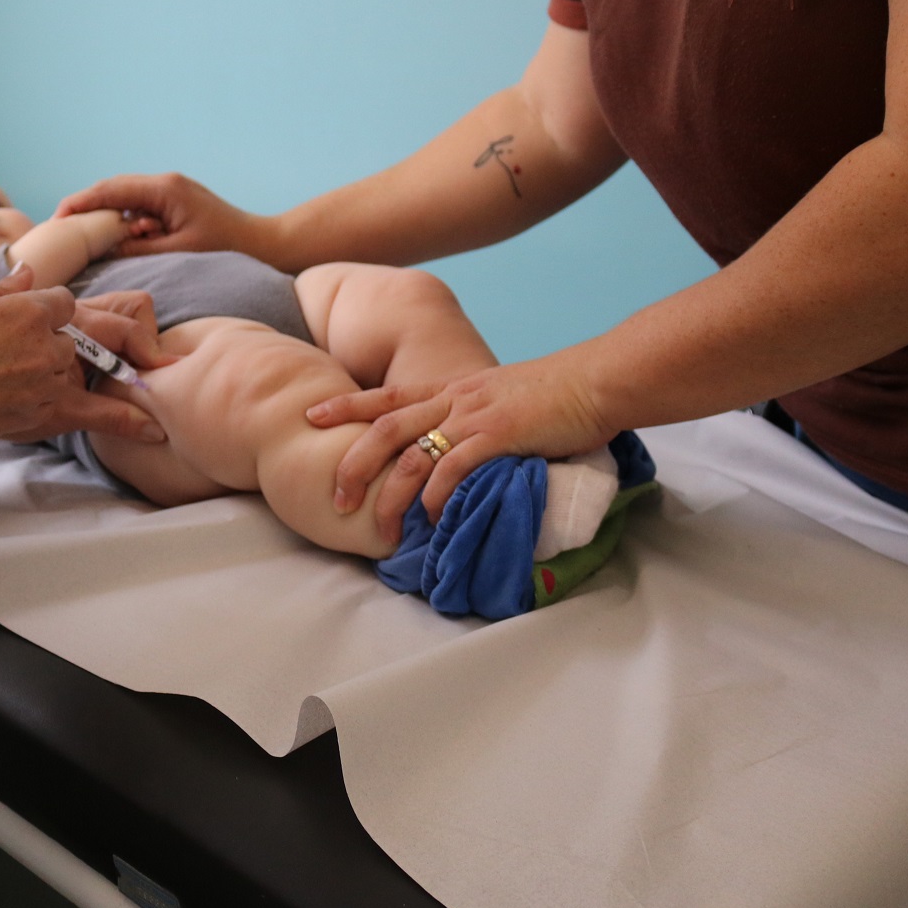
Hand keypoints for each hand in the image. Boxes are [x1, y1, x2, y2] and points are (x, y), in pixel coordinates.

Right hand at [0, 264, 164, 455]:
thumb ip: (2, 290)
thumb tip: (30, 273)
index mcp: (24, 306)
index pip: (65, 303)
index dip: (53, 313)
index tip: (39, 325)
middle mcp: (42, 341)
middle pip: (81, 339)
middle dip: (74, 346)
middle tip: (58, 358)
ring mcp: (44, 380)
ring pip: (83, 373)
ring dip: (83, 378)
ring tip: (97, 385)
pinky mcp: (38, 416)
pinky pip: (96, 417)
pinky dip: (128, 423)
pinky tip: (155, 431)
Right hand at [55, 173, 272, 261]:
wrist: (264, 243)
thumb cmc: (226, 249)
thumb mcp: (176, 252)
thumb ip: (137, 248)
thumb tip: (104, 247)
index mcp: (164, 189)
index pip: (110, 189)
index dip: (80, 202)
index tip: (56, 218)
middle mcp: (165, 182)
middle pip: (113, 188)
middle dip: (86, 207)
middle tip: (60, 227)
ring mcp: (171, 190)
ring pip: (125, 196)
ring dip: (106, 214)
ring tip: (81, 234)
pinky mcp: (176, 201)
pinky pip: (140, 205)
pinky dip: (123, 218)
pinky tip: (114, 237)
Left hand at [306, 354, 613, 544]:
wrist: (596, 380)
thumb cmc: (559, 393)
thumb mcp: (505, 400)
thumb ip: (480, 422)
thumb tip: (470, 453)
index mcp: (453, 389)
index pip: (387, 396)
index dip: (346, 406)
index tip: (311, 416)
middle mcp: (454, 399)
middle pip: (383, 429)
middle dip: (351, 464)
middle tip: (334, 497)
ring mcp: (473, 416)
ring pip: (411, 455)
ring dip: (390, 494)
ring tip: (378, 526)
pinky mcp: (497, 435)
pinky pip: (453, 469)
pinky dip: (437, 497)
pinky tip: (432, 520)